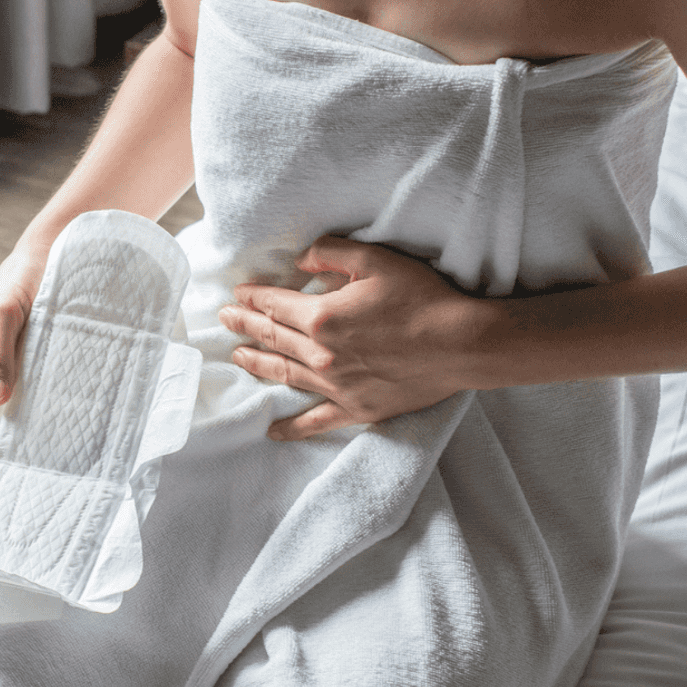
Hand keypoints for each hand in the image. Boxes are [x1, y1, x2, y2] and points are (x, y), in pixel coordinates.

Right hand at [0, 244, 48, 468]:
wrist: (53, 254)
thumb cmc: (22, 277)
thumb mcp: (6, 311)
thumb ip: (0, 352)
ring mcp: (5, 368)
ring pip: (4, 408)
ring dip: (10, 434)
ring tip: (17, 470)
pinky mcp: (31, 367)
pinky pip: (28, 396)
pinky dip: (32, 416)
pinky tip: (45, 438)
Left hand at [217, 235, 489, 439]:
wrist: (462, 344)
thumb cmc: (422, 298)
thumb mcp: (376, 260)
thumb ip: (331, 254)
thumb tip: (301, 259)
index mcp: (321, 317)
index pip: (274, 305)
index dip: (252, 298)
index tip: (237, 295)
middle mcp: (320, 354)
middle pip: (272, 337)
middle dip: (244, 326)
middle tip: (224, 320)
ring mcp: (335, 385)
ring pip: (283, 374)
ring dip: (256, 364)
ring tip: (238, 356)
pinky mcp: (355, 408)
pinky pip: (315, 422)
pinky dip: (291, 428)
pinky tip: (272, 432)